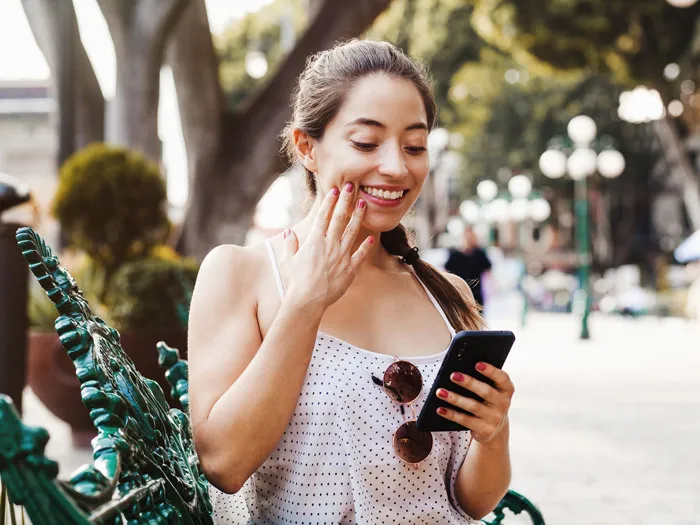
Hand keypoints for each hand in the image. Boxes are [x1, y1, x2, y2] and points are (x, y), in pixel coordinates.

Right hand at [280, 183, 373, 309]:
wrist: (308, 299)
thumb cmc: (296, 281)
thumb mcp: (288, 260)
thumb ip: (290, 244)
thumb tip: (289, 232)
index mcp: (314, 241)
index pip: (323, 216)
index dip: (329, 202)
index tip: (334, 190)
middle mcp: (330, 245)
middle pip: (339, 218)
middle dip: (345, 201)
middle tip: (351, 187)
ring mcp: (341, 256)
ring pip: (352, 231)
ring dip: (358, 217)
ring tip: (364, 203)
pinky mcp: (350, 269)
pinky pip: (360, 255)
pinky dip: (365, 246)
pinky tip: (370, 237)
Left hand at [435, 363, 513, 443]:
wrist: (495, 429)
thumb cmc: (488, 401)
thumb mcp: (491, 390)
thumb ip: (482, 380)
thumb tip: (459, 371)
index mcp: (506, 390)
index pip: (502, 378)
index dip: (491, 371)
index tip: (477, 364)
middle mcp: (503, 404)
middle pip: (486, 392)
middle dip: (469, 383)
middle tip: (452, 375)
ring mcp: (495, 418)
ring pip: (473, 406)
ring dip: (455, 398)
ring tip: (440, 392)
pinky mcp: (485, 430)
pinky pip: (465, 421)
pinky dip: (451, 414)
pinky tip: (440, 409)